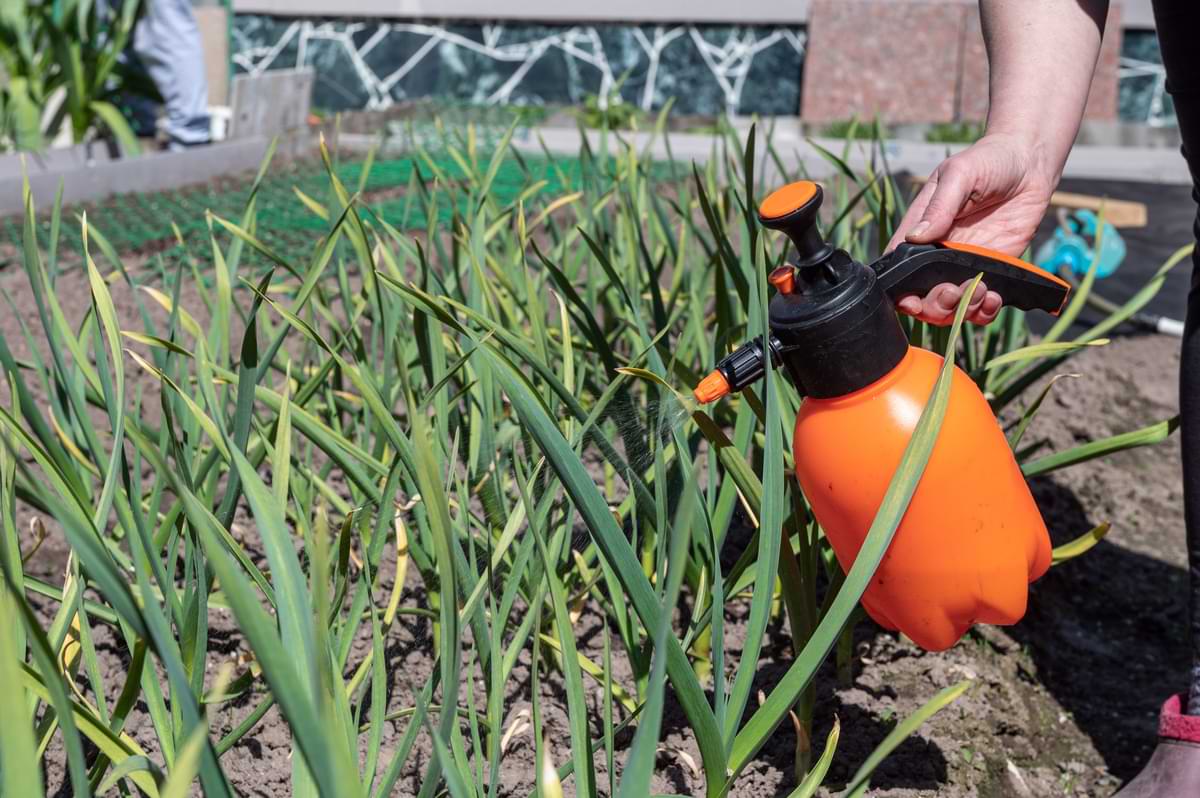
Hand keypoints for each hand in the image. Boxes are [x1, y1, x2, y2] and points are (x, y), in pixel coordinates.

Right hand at [888, 133, 1056, 325]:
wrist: (1029, 164)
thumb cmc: (987, 161)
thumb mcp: (958, 175)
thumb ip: (939, 207)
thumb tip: (915, 237)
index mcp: (920, 232)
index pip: (899, 269)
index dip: (901, 291)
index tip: (913, 296)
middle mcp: (938, 255)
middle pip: (922, 298)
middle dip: (934, 305)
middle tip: (952, 290)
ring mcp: (965, 266)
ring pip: (951, 308)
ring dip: (961, 311)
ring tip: (980, 292)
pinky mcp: (992, 272)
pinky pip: (982, 305)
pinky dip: (984, 312)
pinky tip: (993, 298)